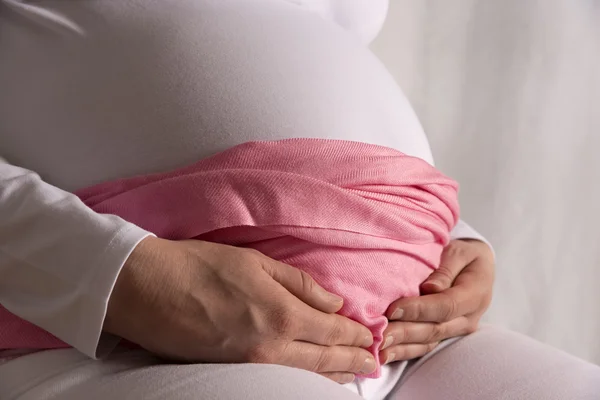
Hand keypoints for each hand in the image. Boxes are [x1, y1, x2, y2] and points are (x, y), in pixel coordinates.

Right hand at [104, 237, 375, 383]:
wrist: (148, 289)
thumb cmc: (199, 267)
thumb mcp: (256, 262)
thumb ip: (299, 283)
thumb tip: (332, 302)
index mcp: (281, 314)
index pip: (333, 331)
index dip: (356, 335)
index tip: (371, 336)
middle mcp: (271, 347)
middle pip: (325, 359)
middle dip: (353, 361)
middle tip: (373, 363)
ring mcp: (251, 365)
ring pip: (305, 376)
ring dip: (334, 376)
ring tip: (353, 376)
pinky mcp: (231, 372)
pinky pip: (280, 381)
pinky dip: (304, 380)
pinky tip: (311, 378)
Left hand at [379, 239, 494, 363]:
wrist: (477, 266)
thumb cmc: (466, 254)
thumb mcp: (460, 252)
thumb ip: (446, 269)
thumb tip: (430, 288)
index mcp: (475, 294)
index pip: (445, 306)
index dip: (419, 309)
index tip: (394, 309)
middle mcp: (468, 318)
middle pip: (434, 329)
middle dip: (405, 333)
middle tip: (380, 336)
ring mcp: (457, 330)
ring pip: (428, 342)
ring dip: (402, 348)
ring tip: (379, 350)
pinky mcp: (445, 335)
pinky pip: (424, 346)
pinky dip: (404, 351)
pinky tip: (385, 355)